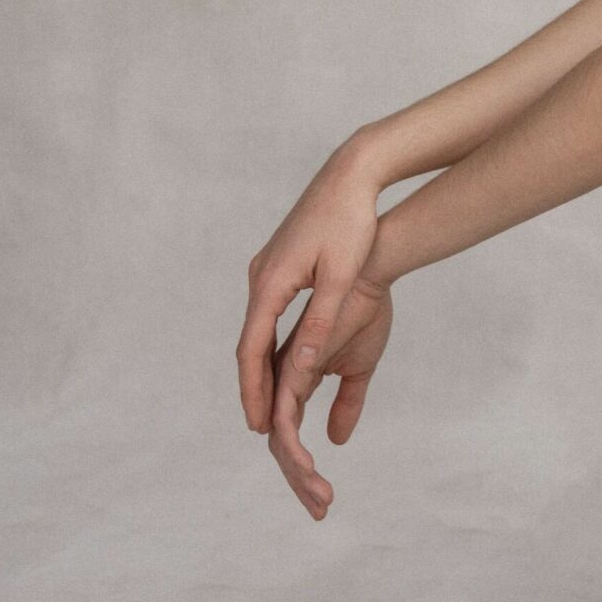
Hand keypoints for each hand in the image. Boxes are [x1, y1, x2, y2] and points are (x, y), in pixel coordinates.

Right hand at [238, 145, 386, 505]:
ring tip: (270, 406)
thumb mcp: (340, 276)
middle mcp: (261, 277)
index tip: (258, 426)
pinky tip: (284, 360)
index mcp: (270, 282)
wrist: (352, 173)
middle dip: (254, 387)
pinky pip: (269, 314)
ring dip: (262, 366)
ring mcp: (268, 270)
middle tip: (260, 429)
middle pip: (250, 343)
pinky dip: (272, 342)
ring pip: (258, 329)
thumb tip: (302, 371)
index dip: (254, 390)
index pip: (252, 348)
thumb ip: (322, 322)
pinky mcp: (281, 265)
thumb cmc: (351, 222)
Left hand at [266, 275, 394, 518]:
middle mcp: (284, 379)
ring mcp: (286, 375)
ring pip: (280, 440)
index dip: (303, 468)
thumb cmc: (366, 309)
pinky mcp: (295, 369)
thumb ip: (347, 402)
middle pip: (281, 444)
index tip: (324, 497)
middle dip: (299, 481)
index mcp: (296, 377)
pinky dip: (293, 449)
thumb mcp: (360, 367)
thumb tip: (335, 439)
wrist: (372, 273)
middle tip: (322, 509)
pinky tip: (309, 469)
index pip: (290, 433)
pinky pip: (286, 419)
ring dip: (298, 474)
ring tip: (321, 499)